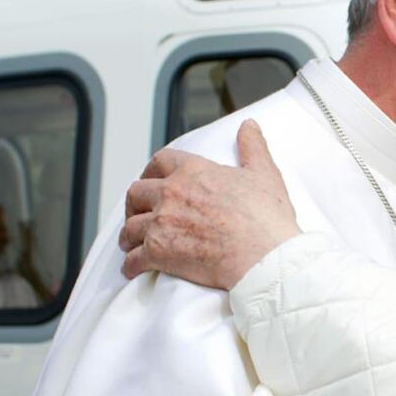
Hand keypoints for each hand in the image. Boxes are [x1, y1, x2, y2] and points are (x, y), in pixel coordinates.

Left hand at [120, 120, 300, 289]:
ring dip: (128, 236)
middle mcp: (171, 193)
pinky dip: (131, 265)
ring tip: (132, 243)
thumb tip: (249, 126)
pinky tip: (133, 269)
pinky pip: (133, 259)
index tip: (152, 179)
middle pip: (135, 193)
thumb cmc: (266, 218)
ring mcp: (161, 223)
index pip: (160, 161)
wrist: (264, 256)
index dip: (152, 170)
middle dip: (134, 204)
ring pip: (129, 227)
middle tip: (138, 212)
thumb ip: (252, 147)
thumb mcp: (264, 174)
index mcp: (193, 171)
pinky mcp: (158, 252)